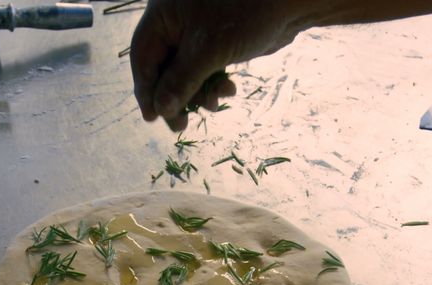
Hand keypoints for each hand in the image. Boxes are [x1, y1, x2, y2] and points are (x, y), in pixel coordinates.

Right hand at [129, 0, 305, 130]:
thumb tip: (160, 110)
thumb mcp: (208, 51)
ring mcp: (195, 32)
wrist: (288, 4)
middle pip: (163, 67)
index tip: (153, 118)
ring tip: (214, 104)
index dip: (146, 89)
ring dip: (197, 93)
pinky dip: (212, 83)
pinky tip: (228, 90)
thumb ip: (181, 81)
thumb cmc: (245, 15)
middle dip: (175, 96)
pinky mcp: (215, 42)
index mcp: (163, 14)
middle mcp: (175, 21)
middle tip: (181, 124)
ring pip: (185, 72)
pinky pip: (203, 69)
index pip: (143, 56)